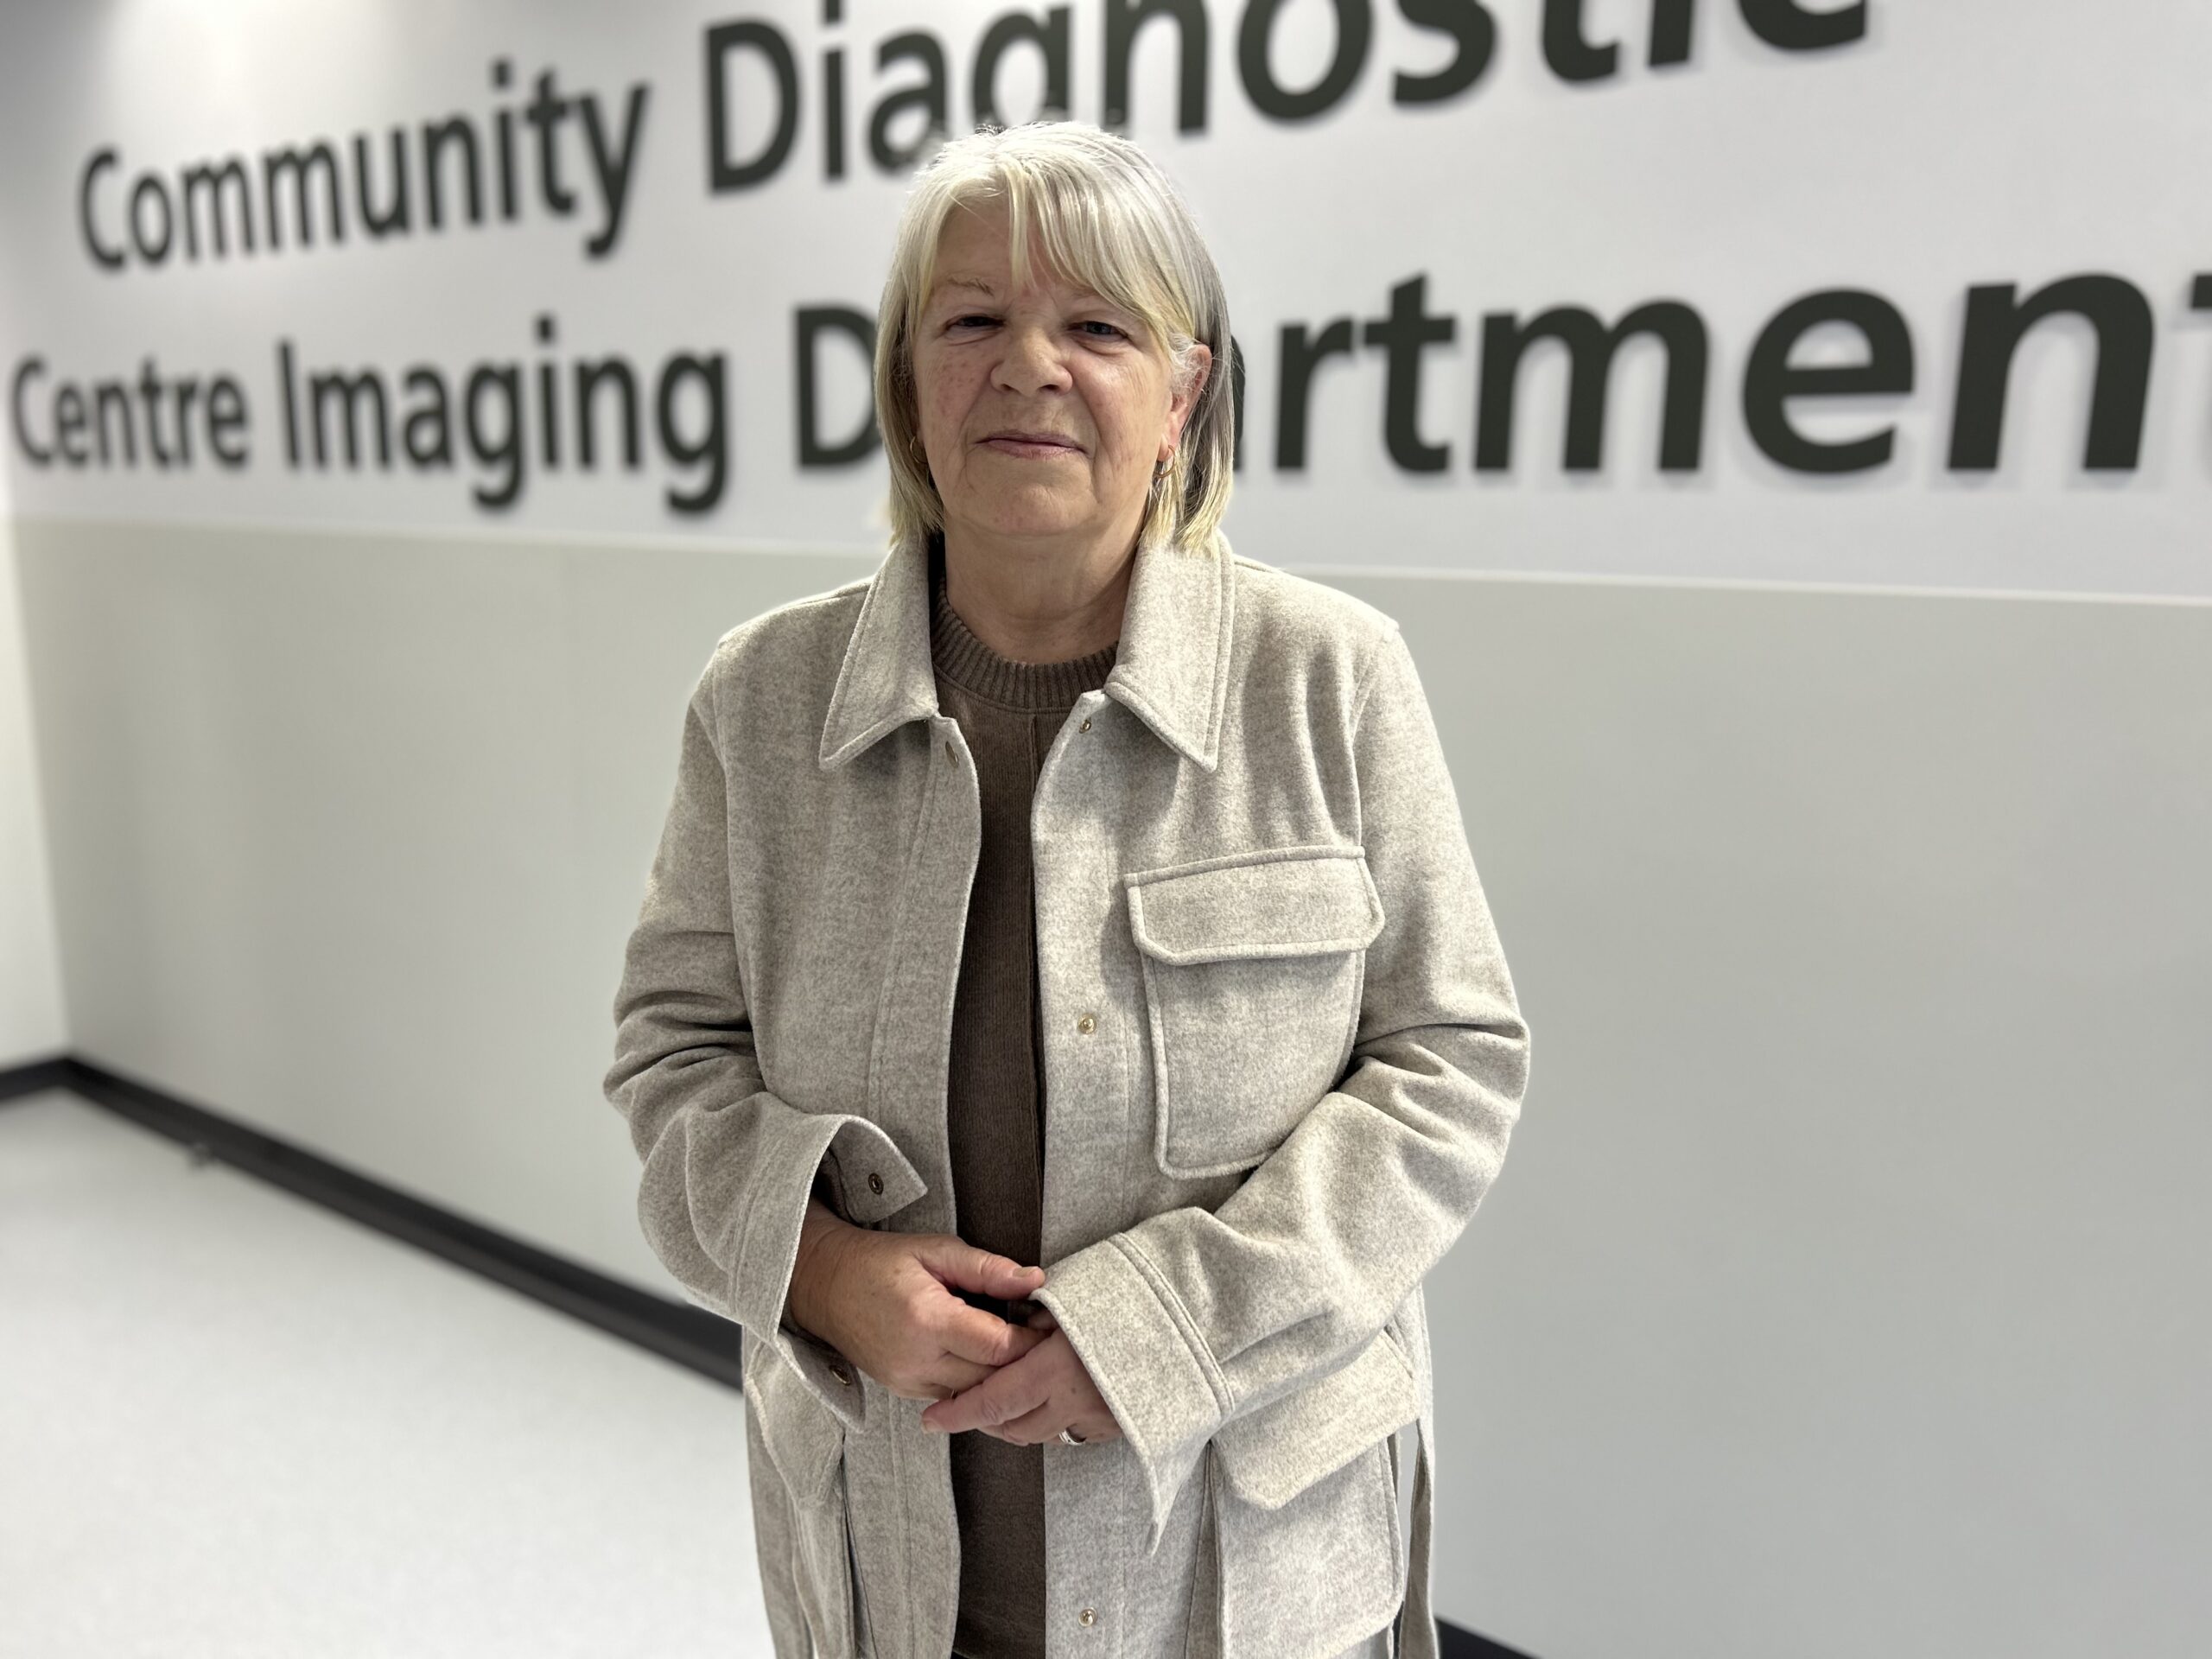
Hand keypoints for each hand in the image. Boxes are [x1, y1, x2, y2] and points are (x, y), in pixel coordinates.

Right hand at [786, 1204, 1052, 1404]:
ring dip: (1006, 1380)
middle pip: (992, 1378)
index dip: (1032, 1339)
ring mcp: (909, 1383)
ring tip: (1032, 1358)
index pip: (997, 1346)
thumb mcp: (935, 1249)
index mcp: (926, 1320)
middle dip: (1026, 1364)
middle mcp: (917, 1361)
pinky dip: (982, 1386)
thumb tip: (1035, 1280)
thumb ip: (987, 1268)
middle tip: (1055, 1344)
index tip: (1053, 1324)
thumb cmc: (882, 1261)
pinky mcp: (906, 1392)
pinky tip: (1000, 1370)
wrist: (826, 1286)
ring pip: (977, 1397)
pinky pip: (957, 1398)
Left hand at [919, 1306, 1124, 1446]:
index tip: (929, 1418)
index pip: (991, 1401)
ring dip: (1017, 1425)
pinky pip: (1075, 1433)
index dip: (956, 1413)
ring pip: (1042, 1435)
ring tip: (1002, 1406)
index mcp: (1055, 1368)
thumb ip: (1039, 1317)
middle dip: (983, 1421)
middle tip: (962, 1409)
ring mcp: (1100, 1419)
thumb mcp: (1079, 1296)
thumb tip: (1010, 1321)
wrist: (1202, 1324)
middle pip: (1011, 1427)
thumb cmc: (1138, 1298)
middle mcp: (1073, 1402)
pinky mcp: (1122, 1428)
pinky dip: (1054, 1423)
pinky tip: (1051, 1403)